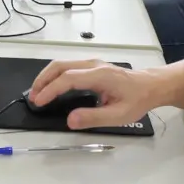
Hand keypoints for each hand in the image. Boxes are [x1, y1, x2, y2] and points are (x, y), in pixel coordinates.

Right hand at [28, 60, 163, 129]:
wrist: (151, 85)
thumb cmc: (137, 100)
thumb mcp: (119, 115)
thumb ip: (94, 118)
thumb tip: (70, 120)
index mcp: (100, 75)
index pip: (68, 79)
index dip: (51, 90)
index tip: (38, 102)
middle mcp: (93, 65)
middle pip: (60, 66)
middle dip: (42, 80)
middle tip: (32, 97)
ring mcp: (92, 63)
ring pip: (62, 64)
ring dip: (46, 77)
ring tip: (38, 93)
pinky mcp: (91, 66)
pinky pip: (68, 66)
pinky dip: (54, 75)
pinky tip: (51, 87)